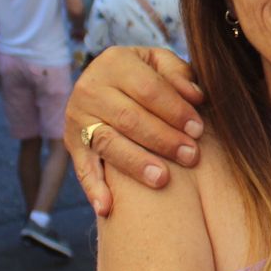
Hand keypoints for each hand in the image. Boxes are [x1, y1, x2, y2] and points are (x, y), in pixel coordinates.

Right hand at [64, 46, 205, 214]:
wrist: (108, 84)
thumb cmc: (147, 76)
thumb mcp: (161, 64)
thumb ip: (180, 75)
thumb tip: (196, 97)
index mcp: (115, 62)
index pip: (148, 89)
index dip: (175, 110)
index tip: (198, 130)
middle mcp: (90, 87)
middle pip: (129, 118)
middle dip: (163, 139)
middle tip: (191, 156)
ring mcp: (77, 117)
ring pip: (108, 142)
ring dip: (136, 163)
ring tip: (163, 180)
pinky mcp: (71, 144)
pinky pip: (82, 168)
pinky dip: (93, 189)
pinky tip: (108, 208)